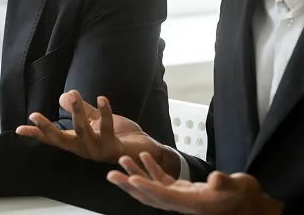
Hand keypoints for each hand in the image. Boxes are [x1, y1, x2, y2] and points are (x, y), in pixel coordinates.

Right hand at [16, 90, 171, 170]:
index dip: (37, 133)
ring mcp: (99, 151)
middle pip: (62, 140)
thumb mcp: (96, 119)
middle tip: (35, 115)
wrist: (144, 150)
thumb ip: (81, 109)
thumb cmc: (118, 136)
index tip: (20, 128)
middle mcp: (85, 149)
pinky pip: (107, 129)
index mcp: (78, 142)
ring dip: (77, 113)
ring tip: (72, 94)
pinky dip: (105, 112)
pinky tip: (101, 98)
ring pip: (83, 132)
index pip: (54, 138)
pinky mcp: (114, 148)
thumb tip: (63, 97)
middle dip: (47, 128)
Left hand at [109, 151, 282, 214]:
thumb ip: (225, 183)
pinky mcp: (183, 191)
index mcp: (192, 204)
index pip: (164, 196)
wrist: (251, 205)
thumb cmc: (245, 197)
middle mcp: (182, 203)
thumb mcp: (239, 187)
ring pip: (152, 188)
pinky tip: (143, 157)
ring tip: (121, 160)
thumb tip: (214, 179)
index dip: (146, 188)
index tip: (129, 180)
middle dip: (129, 186)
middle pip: (150, 196)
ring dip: (135, 175)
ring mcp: (181, 197)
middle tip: (109, 175)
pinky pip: (162, 181)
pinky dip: (151, 169)